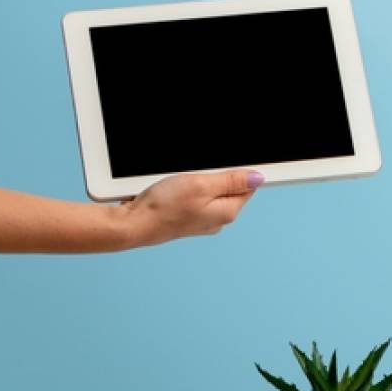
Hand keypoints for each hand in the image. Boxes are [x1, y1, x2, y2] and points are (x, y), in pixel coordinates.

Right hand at [115, 170, 262, 248]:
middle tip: (197, 173)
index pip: (249, 186)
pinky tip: (174, 188)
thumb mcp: (202, 185)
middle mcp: (218, 220)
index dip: (240, 171)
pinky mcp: (186, 218)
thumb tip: (258, 178)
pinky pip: (195, 198)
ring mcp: (202, 221)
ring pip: (210, 192)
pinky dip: (187, 189)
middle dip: (216, 175)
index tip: (223, 166)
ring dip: (199, 181)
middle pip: (229, 188)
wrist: (133, 224)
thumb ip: (232, 180)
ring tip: (182, 182)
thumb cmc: (164, 206)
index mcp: (228, 212)